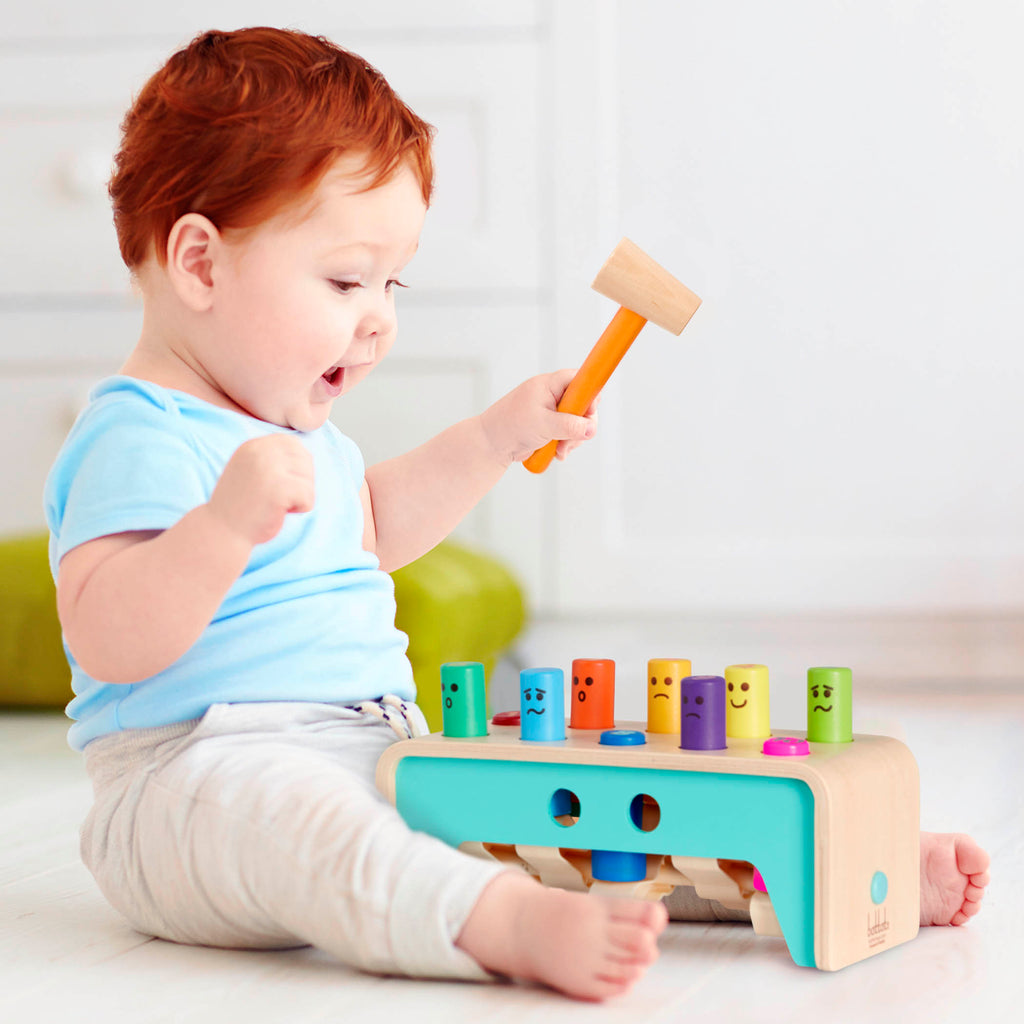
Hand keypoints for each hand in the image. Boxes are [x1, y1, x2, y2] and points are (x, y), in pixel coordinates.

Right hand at [207, 435, 314, 545]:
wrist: (222, 531)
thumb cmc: (241, 505)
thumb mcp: (252, 471)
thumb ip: (272, 459)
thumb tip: (307, 456)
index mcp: (253, 446)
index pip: (293, 443)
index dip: (298, 465)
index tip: (284, 482)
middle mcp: (261, 451)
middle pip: (305, 460)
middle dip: (301, 481)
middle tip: (280, 496)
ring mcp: (269, 469)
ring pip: (309, 479)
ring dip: (300, 496)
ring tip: (276, 504)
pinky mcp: (279, 488)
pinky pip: (309, 497)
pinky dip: (301, 509)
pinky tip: (280, 512)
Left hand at [479, 370, 598, 466]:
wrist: (491, 444)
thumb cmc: (510, 426)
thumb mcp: (544, 424)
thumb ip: (569, 425)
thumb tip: (590, 428)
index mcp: (548, 385)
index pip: (578, 378)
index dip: (589, 391)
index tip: (591, 409)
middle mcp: (551, 395)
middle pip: (582, 403)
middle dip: (582, 424)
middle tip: (577, 437)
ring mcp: (551, 412)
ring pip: (577, 422)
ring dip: (573, 438)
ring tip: (560, 449)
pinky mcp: (550, 427)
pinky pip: (568, 433)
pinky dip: (566, 444)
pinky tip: (557, 452)